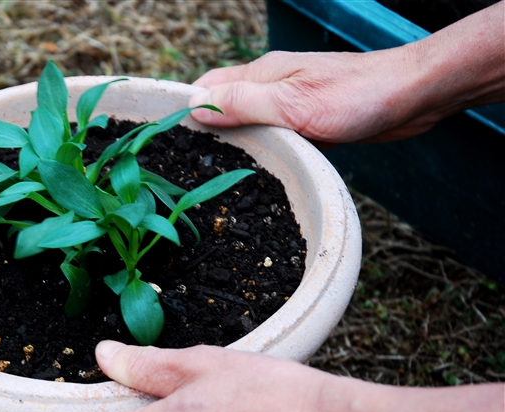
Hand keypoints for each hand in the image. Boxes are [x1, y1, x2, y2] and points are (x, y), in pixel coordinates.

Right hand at [188, 1, 504, 145]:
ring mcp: (289, 103)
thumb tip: (194, 109)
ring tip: (214, 172)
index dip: (183, 109)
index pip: (206, 87)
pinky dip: (261, 150)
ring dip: (233, 142)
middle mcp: (270, 85)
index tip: (164, 138)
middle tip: (186, 164)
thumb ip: (243, 105)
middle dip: (203, 129)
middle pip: (223, 105)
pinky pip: (272, 135)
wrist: (411, 98)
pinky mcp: (307, 121)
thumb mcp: (292, 105)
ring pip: (247, 122)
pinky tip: (259, 171)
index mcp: (261, 74)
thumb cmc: (356, 97)